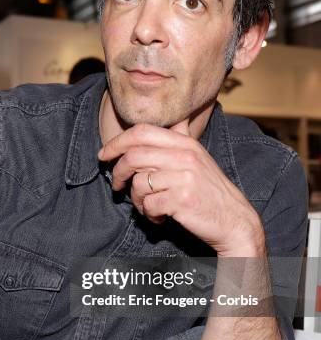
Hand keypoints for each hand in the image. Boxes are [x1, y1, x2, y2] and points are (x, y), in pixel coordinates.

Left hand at [98, 123, 264, 256]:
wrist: (235, 221)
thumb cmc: (210, 192)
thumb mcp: (199, 158)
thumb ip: (183, 138)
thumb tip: (177, 119)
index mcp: (185, 143)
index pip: (142, 132)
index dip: (117, 142)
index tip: (104, 155)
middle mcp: (185, 156)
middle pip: (134, 155)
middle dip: (117, 172)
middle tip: (116, 185)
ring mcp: (184, 177)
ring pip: (139, 183)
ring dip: (136, 200)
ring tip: (147, 207)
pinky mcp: (182, 199)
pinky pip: (148, 204)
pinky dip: (149, 214)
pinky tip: (160, 217)